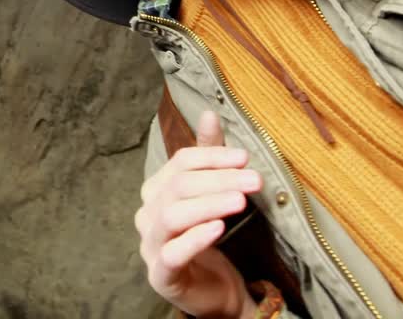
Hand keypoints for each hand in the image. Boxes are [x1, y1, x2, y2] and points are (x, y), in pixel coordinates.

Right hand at [136, 110, 261, 318]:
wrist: (214, 290)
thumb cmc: (209, 237)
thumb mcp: (212, 193)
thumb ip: (208, 156)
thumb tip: (209, 113)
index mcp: (157, 191)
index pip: (180, 163)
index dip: (212, 157)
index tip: (245, 156)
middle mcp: (148, 215)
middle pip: (178, 188)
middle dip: (218, 180)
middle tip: (254, 179)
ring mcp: (151, 246)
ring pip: (172, 217)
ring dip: (208, 205)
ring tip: (239, 201)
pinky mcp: (161, 275)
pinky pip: (172, 254)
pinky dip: (194, 239)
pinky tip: (217, 228)